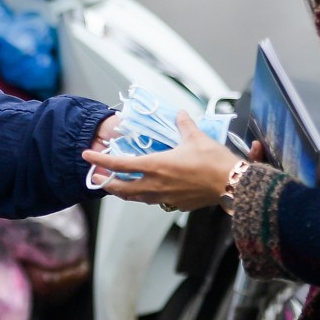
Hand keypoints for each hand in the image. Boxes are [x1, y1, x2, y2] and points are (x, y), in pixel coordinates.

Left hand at [82, 112, 239, 210]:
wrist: (232, 184)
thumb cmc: (213, 161)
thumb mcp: (196, 137)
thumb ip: (184, 125)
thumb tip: (180, 114)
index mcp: (155, 166)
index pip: (120, 165)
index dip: (100, 161)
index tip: (87, 157)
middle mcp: (155, 185)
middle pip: (122, 188)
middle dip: (106, 183)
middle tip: (96, 178)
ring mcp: (165, 198)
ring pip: (137, 198)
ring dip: (124, 192)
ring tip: (117, 186)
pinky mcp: (177, 205)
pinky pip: (155, 201)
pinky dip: (146, 196)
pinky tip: (149, 191)